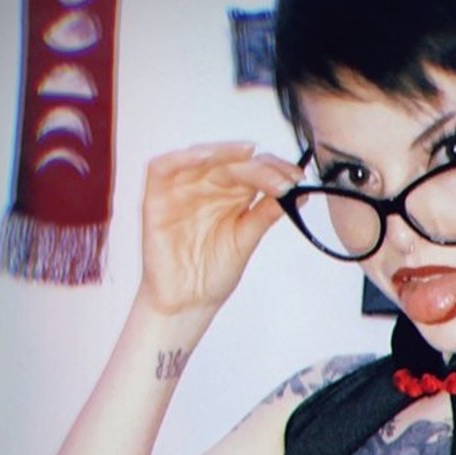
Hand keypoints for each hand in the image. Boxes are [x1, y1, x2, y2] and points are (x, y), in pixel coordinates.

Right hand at [138, 142, 304, 315]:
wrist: (187, 302)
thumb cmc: (212, 273)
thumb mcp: (246, 240)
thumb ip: (266, 213)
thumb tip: (299, 193)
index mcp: (230, 194)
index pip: (252, 170)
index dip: (274, 169)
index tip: (296, 178)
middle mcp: (206, 187)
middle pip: (230, 162)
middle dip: (257, 165)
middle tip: (281, 176)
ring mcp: (181, 190)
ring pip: (199, 157)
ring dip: (223, 152)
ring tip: (248, 155)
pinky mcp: (156, 198)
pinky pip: (162, 168)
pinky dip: (181, 158)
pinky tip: (205, 157)